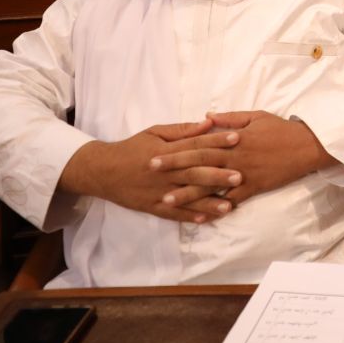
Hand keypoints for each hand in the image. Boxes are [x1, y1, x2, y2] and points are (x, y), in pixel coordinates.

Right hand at [59, 119, 241, 223]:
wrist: (103, 170)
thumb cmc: (133, 148)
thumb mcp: (156, 132)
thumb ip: (183, 130)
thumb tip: (208, 122)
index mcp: (167, 152)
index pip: (196, 145)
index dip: (217, 141)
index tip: (237, 138)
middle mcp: (165, 173)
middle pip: (194, 173)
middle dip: (218, 175)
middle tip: (240, 176)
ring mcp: (159, 192)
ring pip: (187, 198)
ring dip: (208, 203)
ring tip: (229, 206)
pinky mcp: (152, 206)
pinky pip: (172, 214)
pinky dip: (188, 217)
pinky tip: (205, 220)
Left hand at [149, 110, 338, 208]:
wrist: (306, 146)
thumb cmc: (281, 129)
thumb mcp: (255, 116)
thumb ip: (229, 118)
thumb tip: (205, 117)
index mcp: (232, 139)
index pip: (198, 145)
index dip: (176, 151)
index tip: (156, 155)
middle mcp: (234, 158)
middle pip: (198, 164)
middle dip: (174, 170)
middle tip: (151, 175)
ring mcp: (243, 175)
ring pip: (211, 186)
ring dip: (188, 194)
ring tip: (168, 201)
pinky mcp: (254, 188)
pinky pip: (232, 200)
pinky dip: (217, 208)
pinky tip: (201, 215)